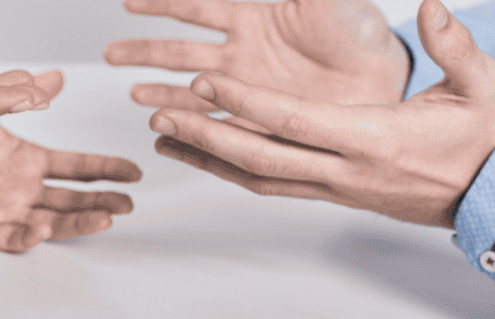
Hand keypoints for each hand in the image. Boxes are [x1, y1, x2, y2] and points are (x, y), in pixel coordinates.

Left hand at [0, 71, 141, 253]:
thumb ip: (18, 92)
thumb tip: (55, 76)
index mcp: (27, 161)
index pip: (77, 168)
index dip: (106, 170)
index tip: (133, 172)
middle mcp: (21, 189)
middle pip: (72, 200)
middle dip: (102, 203)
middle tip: (128, 205)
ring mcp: (4, 210)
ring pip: (51, 222)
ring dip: (77, 223)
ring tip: (104, 220)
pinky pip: (9, 238)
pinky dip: (28, 237)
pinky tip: (44, 229)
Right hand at [104, 0, 410, 113]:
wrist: (383, 78)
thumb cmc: (362, 29)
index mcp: (254, 17)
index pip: (198, 7)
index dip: (163, 3)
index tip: (130, 2)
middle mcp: (242, 54)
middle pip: (181, 50)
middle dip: (145, 50)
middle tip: (111, 53)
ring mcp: (247, 89)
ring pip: (190, 89)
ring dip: (161, 93)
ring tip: (134, 97)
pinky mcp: (258, 118)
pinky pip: (216, 123)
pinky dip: (190, 126)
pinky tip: (166, 129)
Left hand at [147, 0, 494, 227]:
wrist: (493, 196)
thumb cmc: (486, 139)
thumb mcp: (482, 84)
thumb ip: (455, 44)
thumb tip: (430, 4)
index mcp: (373, 138)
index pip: (293, 120)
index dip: (244, 103)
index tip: (204, 83)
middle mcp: (346, 170)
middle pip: (259, 156)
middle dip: (205, 135)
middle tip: (159, 116)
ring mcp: (336, 188)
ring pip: (259, 177)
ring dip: (209, 158)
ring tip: (166, 138)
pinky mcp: (334, 195)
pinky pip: (275, 184)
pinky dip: (235, 171)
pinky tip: (209, 156)